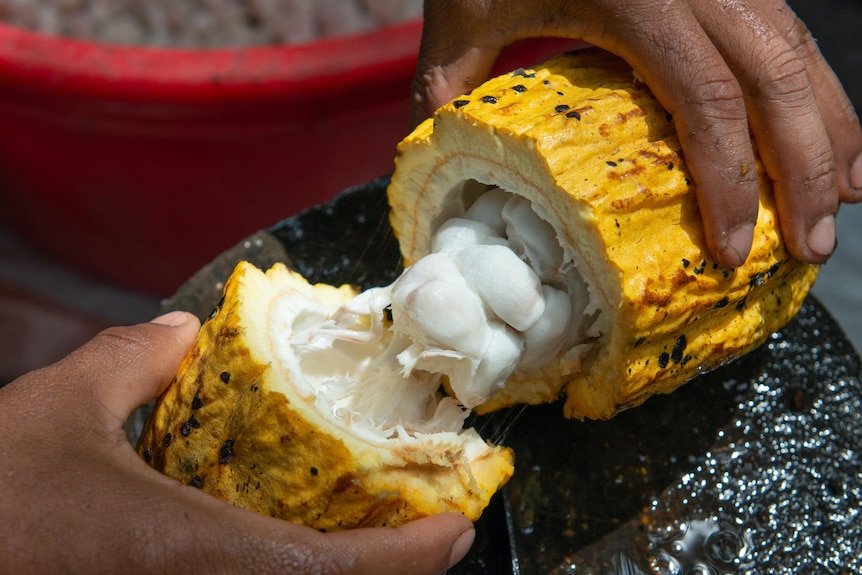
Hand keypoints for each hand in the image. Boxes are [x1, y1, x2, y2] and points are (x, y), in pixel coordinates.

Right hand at [0, 311, 473, 574]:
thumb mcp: (58, 410)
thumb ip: (128, 361)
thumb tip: (178, 331)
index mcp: (196, 554)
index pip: (335, 572)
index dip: (409, 559)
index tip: (457, 530)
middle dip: (390, 573)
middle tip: (428, 532)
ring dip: (345, 574)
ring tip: (373, 535)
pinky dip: (289, 574)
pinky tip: (283, 549)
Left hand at [411, 0, 861, 267]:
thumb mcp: (462, 12)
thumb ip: (445, 88)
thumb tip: (423, 164)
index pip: (706, 100)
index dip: (730, 182)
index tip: (733, 250)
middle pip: (777, 81)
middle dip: (806, 171)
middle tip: (813, 249)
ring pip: (801, 53)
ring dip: (830, 131)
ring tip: (840, 204)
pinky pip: (792, 32)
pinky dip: (818, 89)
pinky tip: (828, 135)